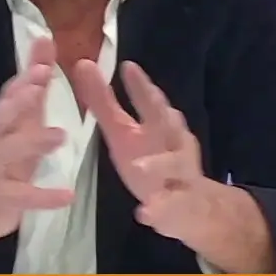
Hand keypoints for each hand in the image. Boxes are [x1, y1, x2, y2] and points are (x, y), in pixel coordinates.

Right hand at [0, 37, 73, 265]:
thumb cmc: (2, 157)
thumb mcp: (19, 122)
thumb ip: (32, 85)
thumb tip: (44, 40)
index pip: (8, 95)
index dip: (24, 78)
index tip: (42, 60)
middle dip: (16, 101)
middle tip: (38, 85)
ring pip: (7, 153)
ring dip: (32, 142)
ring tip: (61, 135)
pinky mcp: (0, 199)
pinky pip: (22, 197)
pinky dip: (44, 196)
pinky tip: (67, 195)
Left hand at [72, 60, 275, 271]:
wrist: (193, 208)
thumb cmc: (152, 159)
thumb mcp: (123, 131)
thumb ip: (104, 101)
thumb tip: (82, 63)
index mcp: (159, 126)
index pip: (151, 101)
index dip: (141, 84)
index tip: (128, 66)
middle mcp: (175, 144)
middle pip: (173, 125)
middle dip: (161, 111)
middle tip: (151, 95)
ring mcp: (181, 176)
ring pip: (176, 167)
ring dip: (160, 165)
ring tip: (140, 166)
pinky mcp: (179, 208)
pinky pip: (170, 209)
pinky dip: (159, 210)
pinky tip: (145, 212)